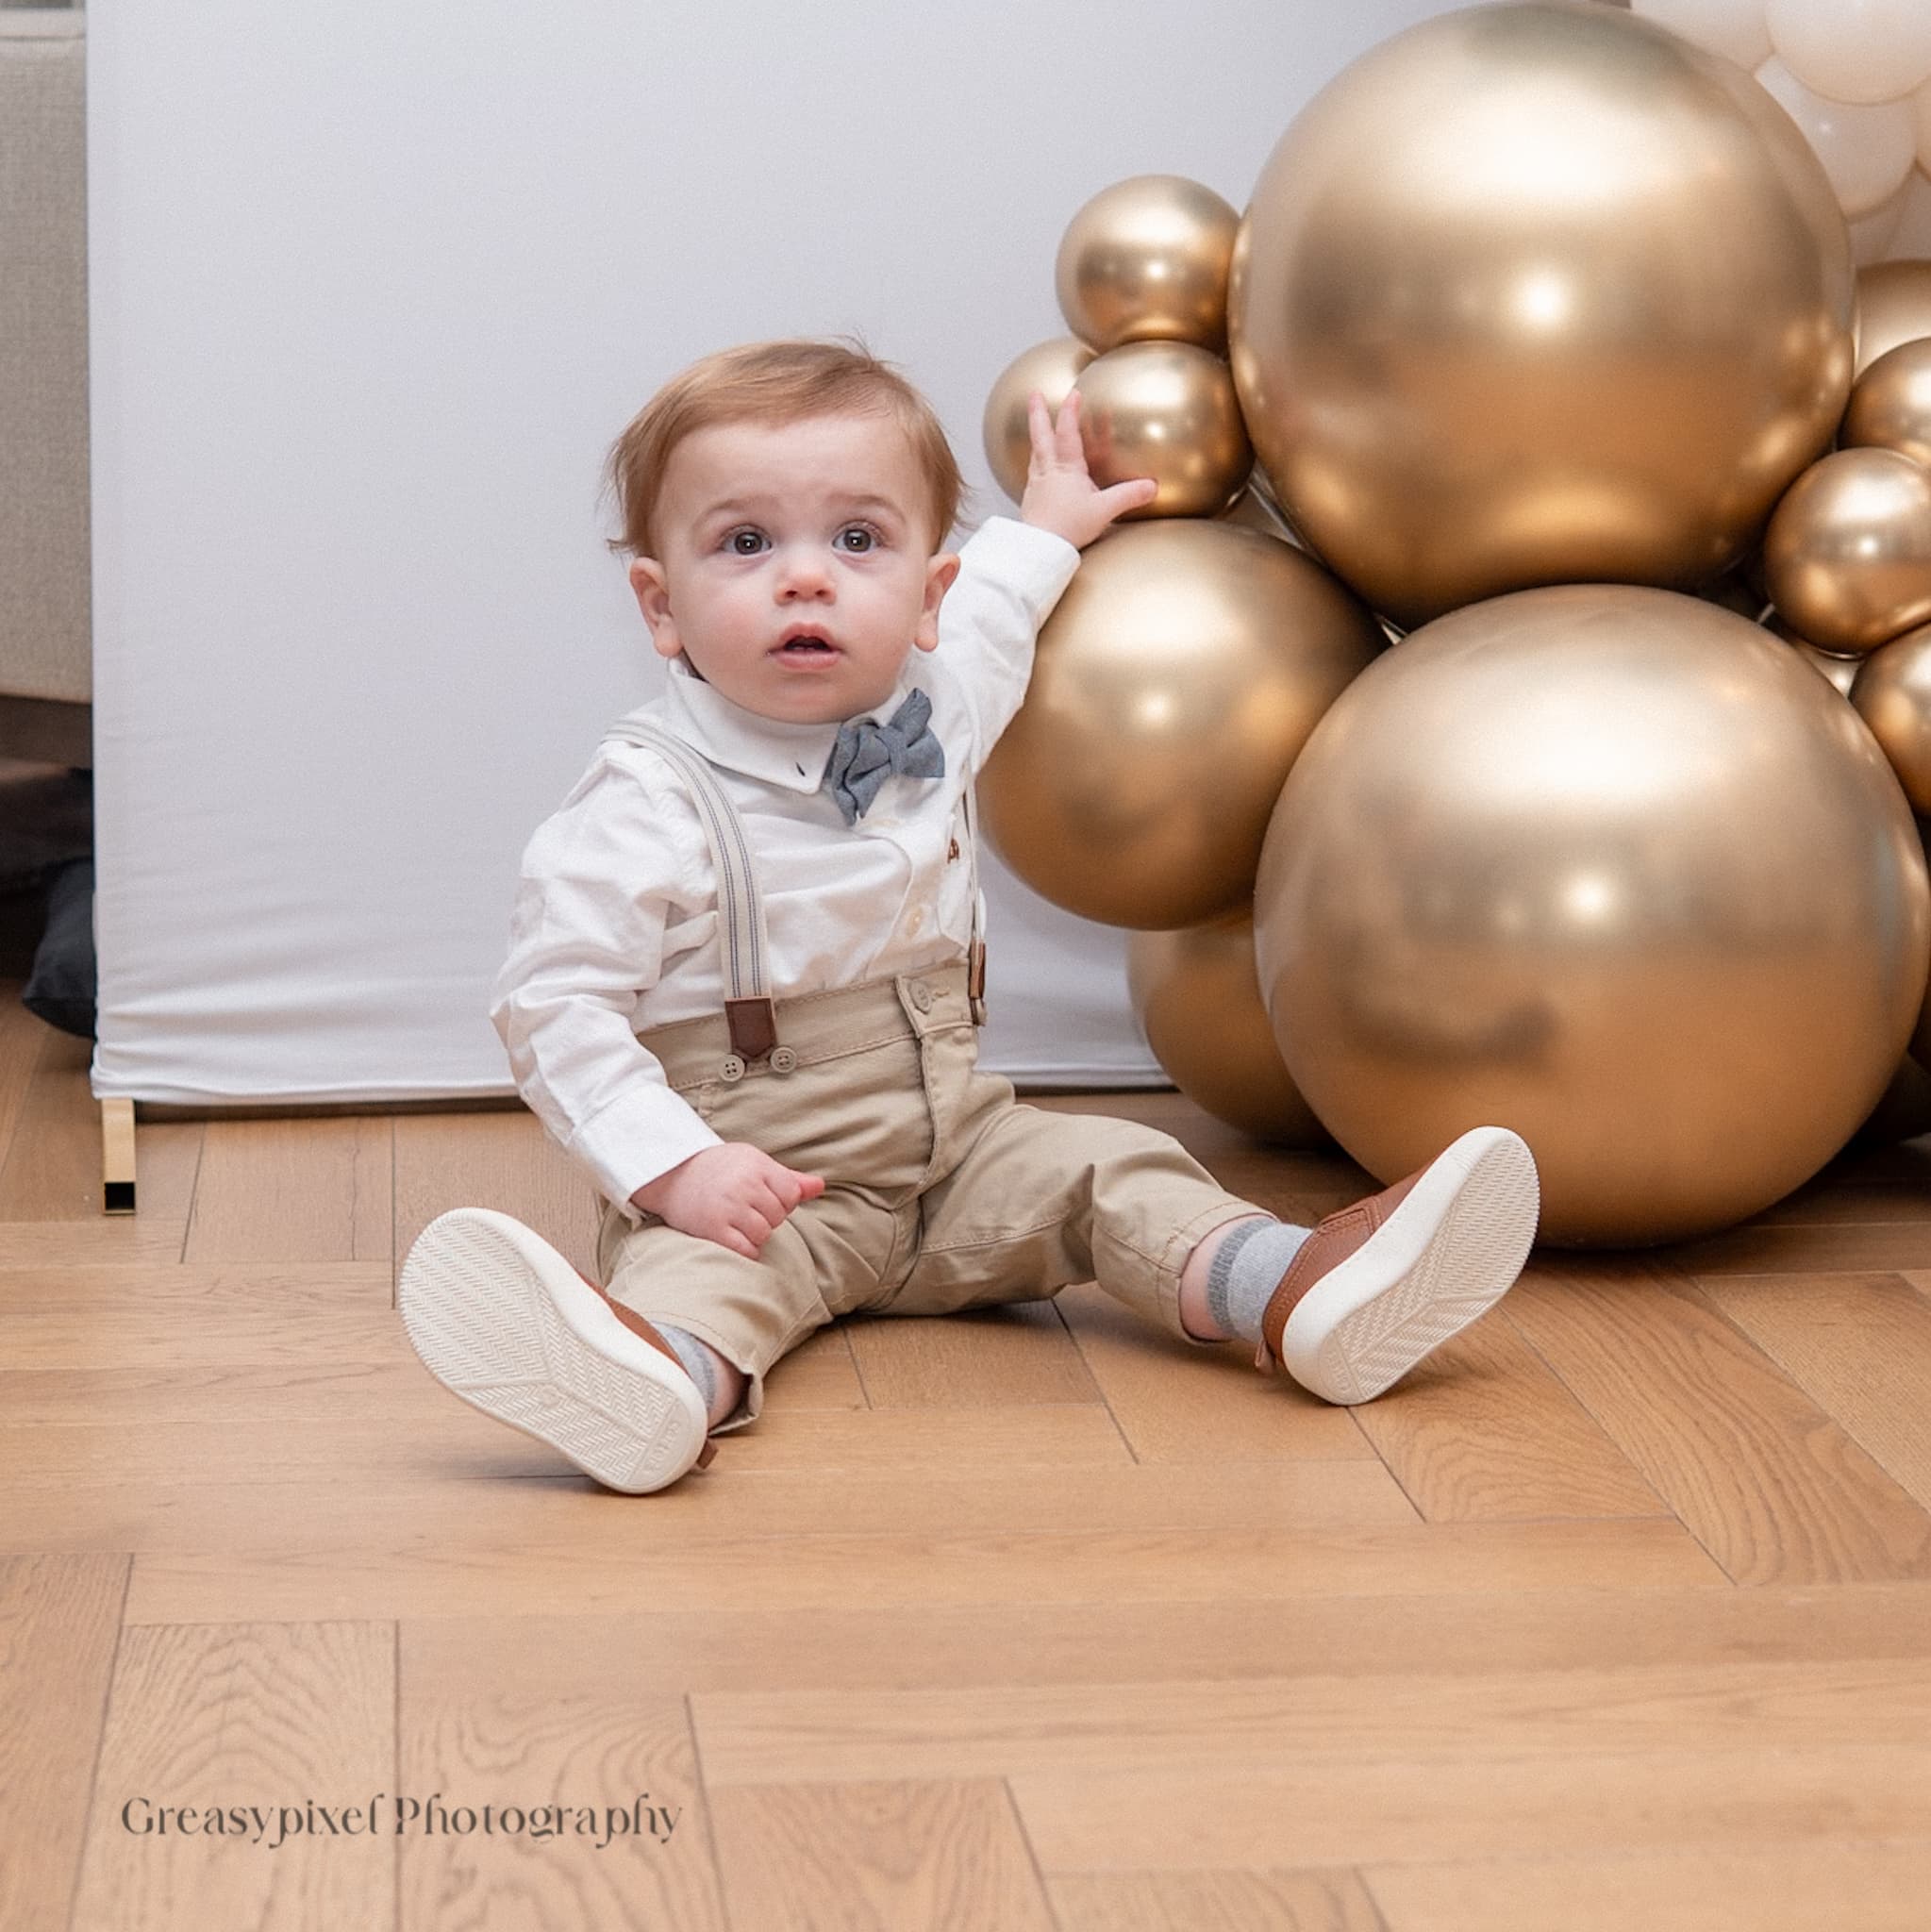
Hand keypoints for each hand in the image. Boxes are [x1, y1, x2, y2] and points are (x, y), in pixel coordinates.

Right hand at [630, 1143, 825, 1259]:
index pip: (792, 1194)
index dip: (782, 1200)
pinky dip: (746, 1249)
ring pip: (764, 1234)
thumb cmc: (720, 1168)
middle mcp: (744, 1185)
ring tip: (739, 1222)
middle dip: (768, 1216)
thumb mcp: (754, 1162)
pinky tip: (735, 1238)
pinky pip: (746, 1250)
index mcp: (757, 1166)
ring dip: (756, 1234)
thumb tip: (820, 1186)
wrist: (672, 1174)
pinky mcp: (713, 1229)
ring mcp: (728, 1208)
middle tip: (746, 1209)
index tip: (764, 1197)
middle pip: (779, 1216)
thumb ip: (788, 1178)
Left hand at [1018, 389, 1157, 548]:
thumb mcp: (1104, 510)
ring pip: (1035, 454)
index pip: (1068, 433)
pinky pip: (1033, 474)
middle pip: (1041, 436)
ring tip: (1037, 428)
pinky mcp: (1031, 501)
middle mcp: (1048, 472)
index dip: (1071, 412)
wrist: (1040, 548)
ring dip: (1036, 437)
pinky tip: (1039, 469)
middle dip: (1038, 414)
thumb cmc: (1068, 528)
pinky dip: (1036, 464)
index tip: (1073, 393)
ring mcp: (1037, 485)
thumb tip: (1151, 487)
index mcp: (1066, 469)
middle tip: (1034, 395)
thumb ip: (1128, 495)